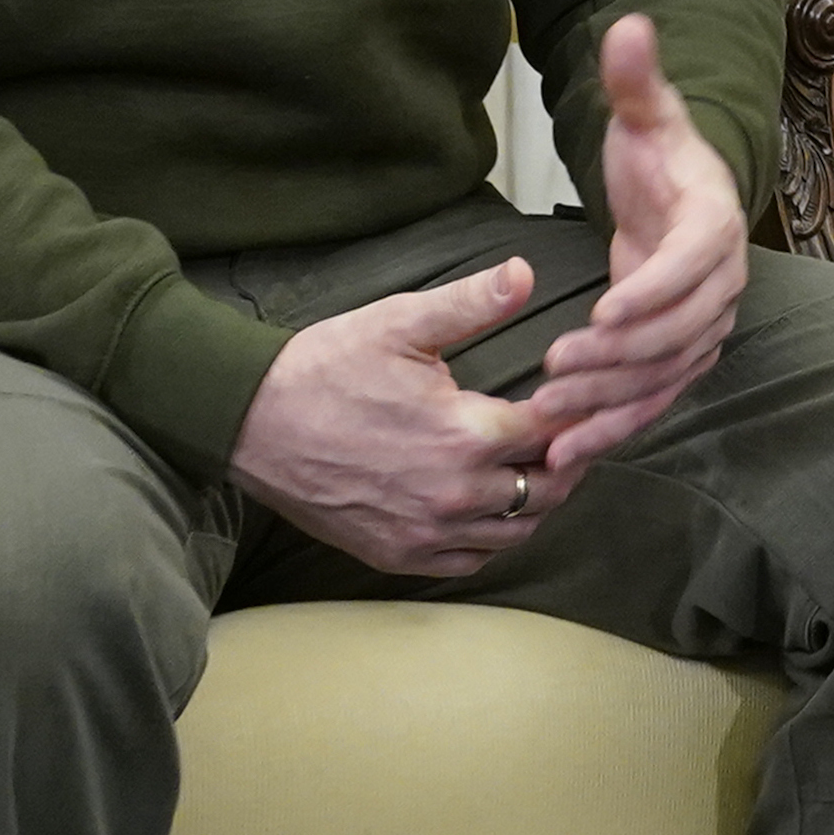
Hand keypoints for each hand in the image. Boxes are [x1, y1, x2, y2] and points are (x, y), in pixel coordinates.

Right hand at [228, 255, 556, 576]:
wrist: (250, 422)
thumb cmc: (325, 367)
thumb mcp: (401, 321)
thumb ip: (472, 302)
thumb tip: (525, 272)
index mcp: (464, 434)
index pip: (554, 431)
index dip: (576, 412)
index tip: (583, 398)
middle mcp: (453, 494)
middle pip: (545, 488)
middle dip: (566, 460)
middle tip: (571, 434)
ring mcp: (424, 531)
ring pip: (515, 532)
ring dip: (535, 501)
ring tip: (537, 469)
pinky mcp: (396, 554)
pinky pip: (469, 562)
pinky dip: (491, 539)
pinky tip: (491, 509)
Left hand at [526, 14, 752, 484]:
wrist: (679, 194)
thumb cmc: (658, 155)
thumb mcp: (644, 114)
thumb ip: (636, 79)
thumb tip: (629, 25)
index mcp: (714, 223)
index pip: (692, 264)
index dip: (652, 292)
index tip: (604, 314)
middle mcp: (721, 282)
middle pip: (678, 332)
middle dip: (618, 359)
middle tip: (556, 370)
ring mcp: (705, 325)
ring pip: (664, 377)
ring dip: (610, 403)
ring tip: (552, 421)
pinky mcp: (682, 356)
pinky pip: (654, 399)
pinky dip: (614, 429)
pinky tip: (567, 453)